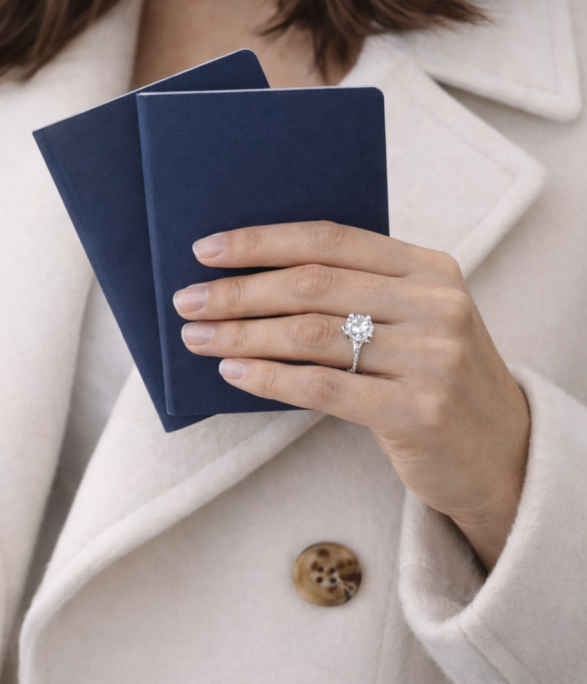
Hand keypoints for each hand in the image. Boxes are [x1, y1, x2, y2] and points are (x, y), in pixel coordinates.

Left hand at [173, 221, 529, 570]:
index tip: (207, 249)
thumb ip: (356, 291)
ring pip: (311, 335)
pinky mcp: (419, 413)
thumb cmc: (435, 375)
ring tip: (198, 337)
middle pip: (313, 285)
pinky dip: (269, 379)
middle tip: (188, 299)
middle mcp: (434, 304)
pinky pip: (323, 388)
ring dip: (242, 334)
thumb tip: (252, 277)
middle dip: (239, 290)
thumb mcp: (414, 317)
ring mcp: (431, 358)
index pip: (330, 238)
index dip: (262, 241)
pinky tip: (233, 374)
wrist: (501, 451)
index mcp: (429, 266)